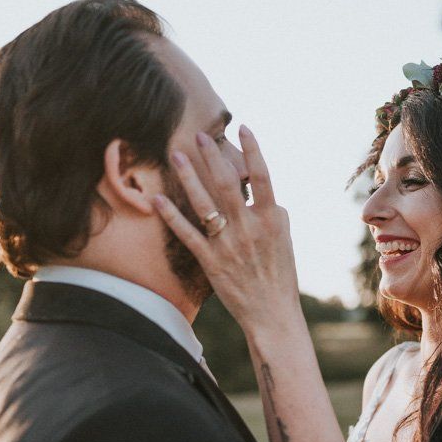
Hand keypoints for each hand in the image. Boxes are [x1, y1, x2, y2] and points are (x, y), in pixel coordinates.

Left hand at [154, 126, 302, 334]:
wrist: (272, 313)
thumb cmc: (280, 275)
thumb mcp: (284, 239)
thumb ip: (272, 212)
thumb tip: (261, 193)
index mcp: (272, 220)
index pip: (263, 177)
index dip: (253, 150)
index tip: (243, 127)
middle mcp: (249, 229)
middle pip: (228, 183)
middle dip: (213, 156)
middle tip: (199, 133)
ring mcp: (228, 245)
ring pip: (205, 203)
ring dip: (189, 177)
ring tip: (176, 154)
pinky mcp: (211, 262)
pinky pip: (187, 234)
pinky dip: (171, 215)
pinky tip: (157, 198)